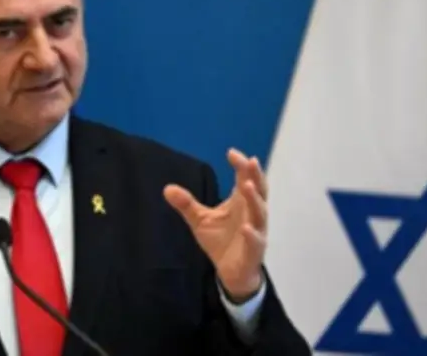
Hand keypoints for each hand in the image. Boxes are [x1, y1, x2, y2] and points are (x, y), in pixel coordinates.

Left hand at [163, 148, 267, 301]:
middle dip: (255, 175)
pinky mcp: (254, 251)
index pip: (245, 178)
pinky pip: (255, 240)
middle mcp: (252, 213)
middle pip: (258, 190)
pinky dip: (252, 234)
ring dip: (254, 199)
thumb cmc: (221, 241)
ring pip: (259, 213)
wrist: (232, 272)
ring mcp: (256, 231)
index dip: (241, 165)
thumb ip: (187, 204)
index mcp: (241, 202)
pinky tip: (247, 227)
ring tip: (247, 185)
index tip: (231, 152)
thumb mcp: (200, 220)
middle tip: (250, 161)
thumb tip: (167, 188)